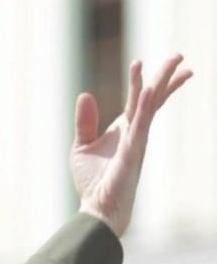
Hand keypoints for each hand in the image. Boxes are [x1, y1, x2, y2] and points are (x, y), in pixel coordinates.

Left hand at [72, 55, 192, 237]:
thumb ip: (85, 121)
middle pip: (154, 98)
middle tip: (180, 55)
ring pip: (151, 106)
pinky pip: (139, 125)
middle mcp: (136, 132)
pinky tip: (147, 89)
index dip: (145, 79)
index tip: (146, 60)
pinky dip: (143, 107)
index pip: (140, 99)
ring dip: (160, 83)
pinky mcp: (132, 152)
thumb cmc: (93, 182)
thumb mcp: (82, 145)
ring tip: (173, 63)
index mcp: (125, 128)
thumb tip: (86, 94)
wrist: (98, 208)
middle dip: (167, 76)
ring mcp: (137, 140)